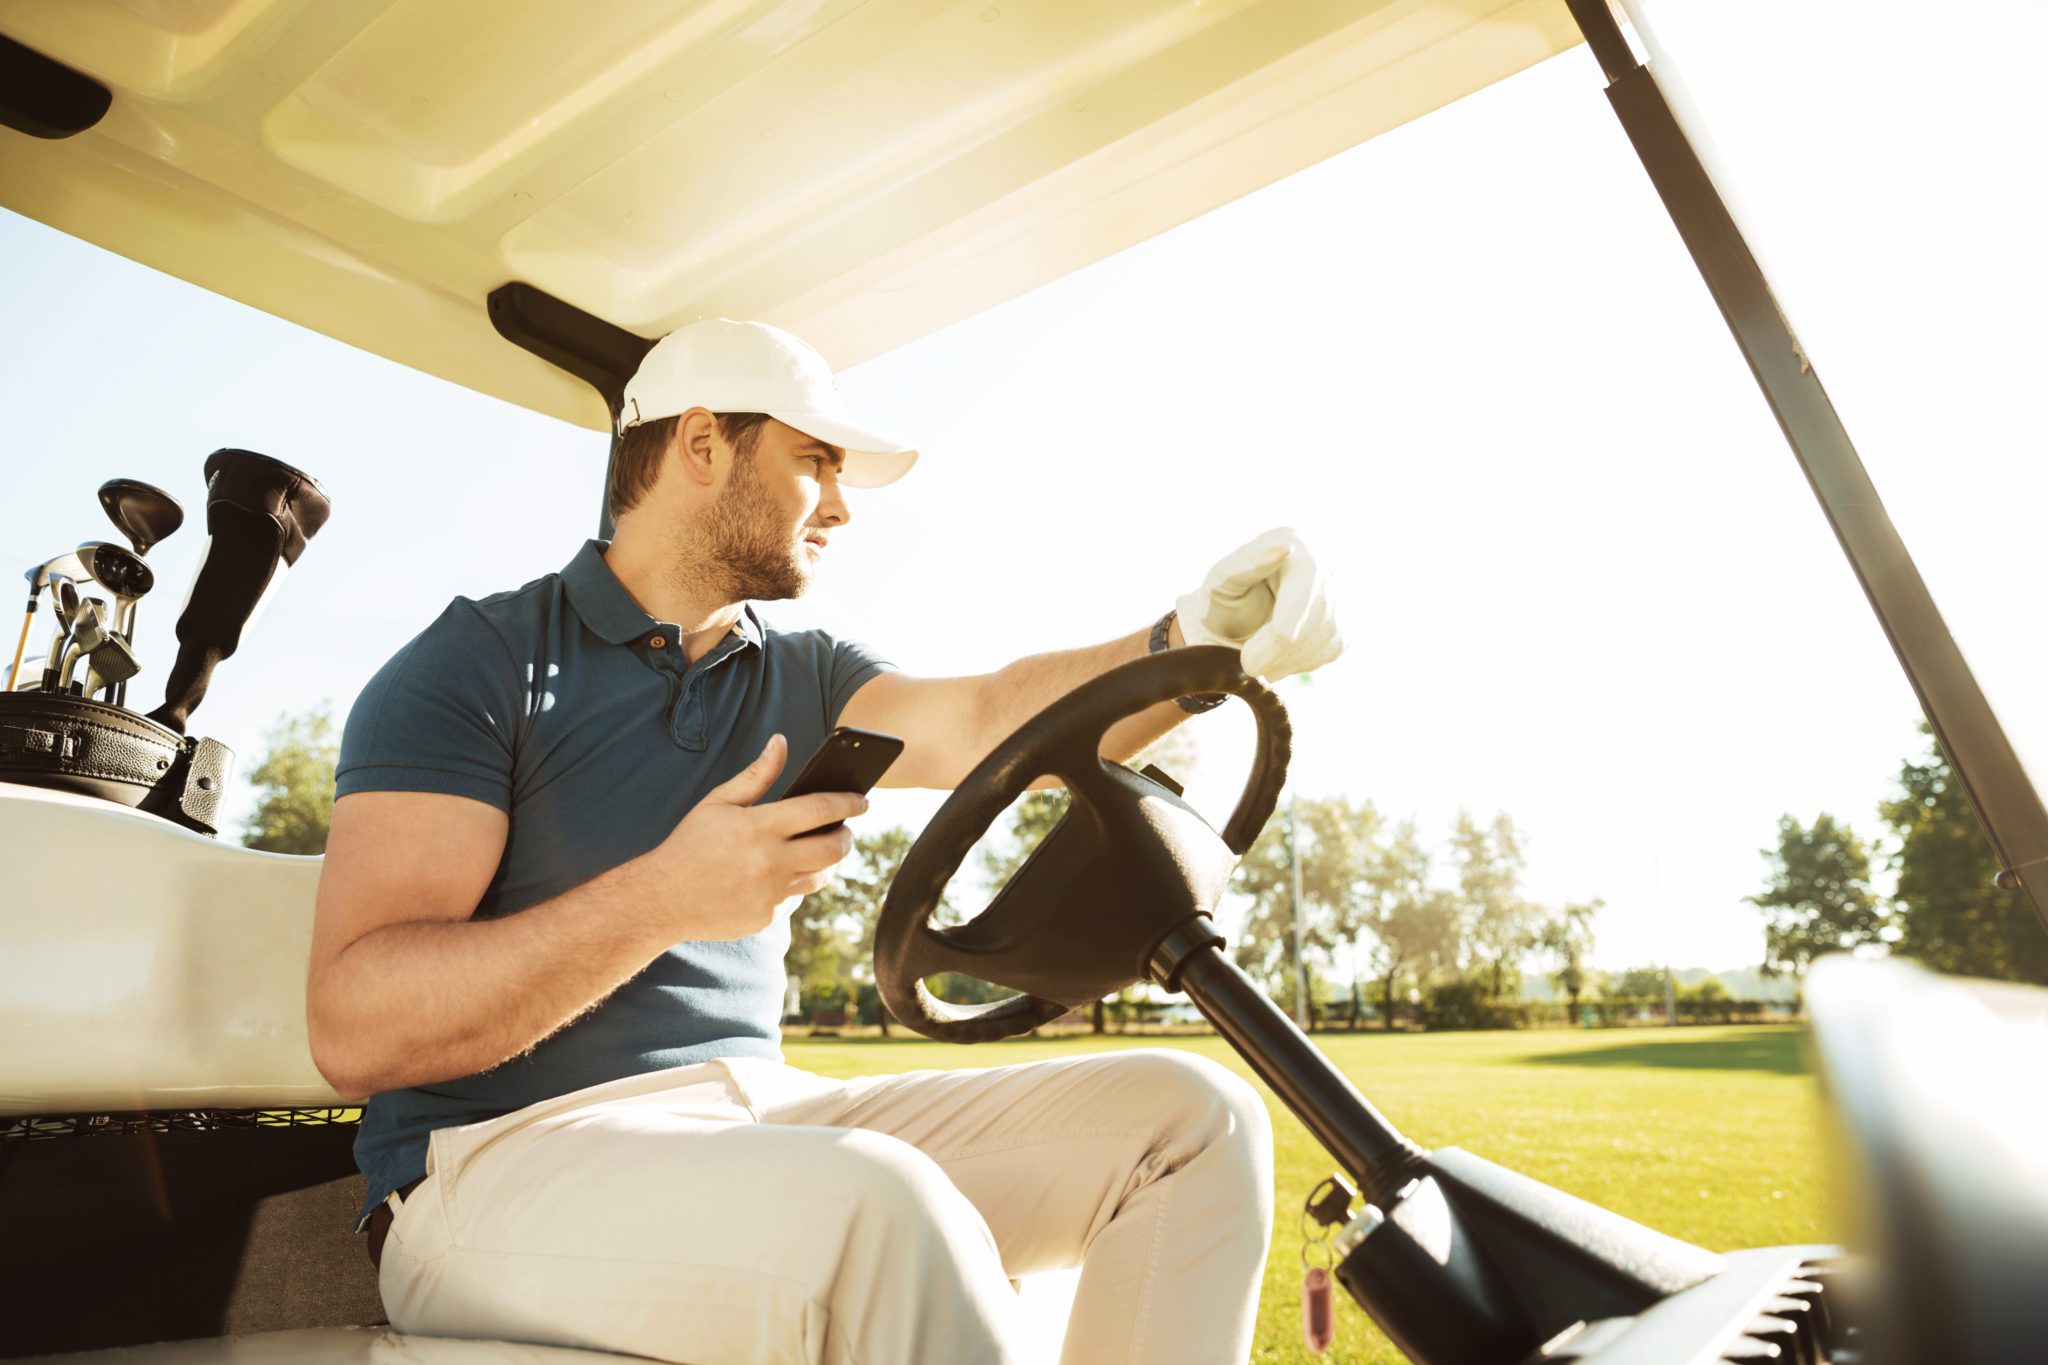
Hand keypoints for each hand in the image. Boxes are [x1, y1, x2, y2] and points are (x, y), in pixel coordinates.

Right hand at [641, 734, 866, 941]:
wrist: (661, 899)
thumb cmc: (690, 844)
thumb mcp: (718, 802)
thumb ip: (756, 775)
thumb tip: (781, 742)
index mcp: (759, 827)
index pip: (820, 809)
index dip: (848, 802)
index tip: (863, 799)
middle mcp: (770, 862)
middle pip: (833, 848)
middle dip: (847, 835)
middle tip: (845, 828)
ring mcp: (771, 893)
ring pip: (821, 876)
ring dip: (827, 861)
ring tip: (820, 848)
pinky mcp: (767, 917)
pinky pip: (796, 897)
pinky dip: (796, 883)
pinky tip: (785, 872)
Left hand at [1176, 527, 1341, 678]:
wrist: (1235, 625)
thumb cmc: (1224, 599)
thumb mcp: (1222, 580)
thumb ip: (1247, 562)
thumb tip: (1284, 546)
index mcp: (1292, 540)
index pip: (1305, 580)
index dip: (1287, 620)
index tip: (1267, 648)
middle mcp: (1322, 562)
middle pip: (1318, 613)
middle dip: (1279, 649)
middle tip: (1248, 666)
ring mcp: (1338, 591)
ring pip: (1329, 635)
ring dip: (1290, 659)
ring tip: (1259, 663)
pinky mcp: (1345, 620)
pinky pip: (1334, 648)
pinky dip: (1303, 662)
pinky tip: (1279, 660)